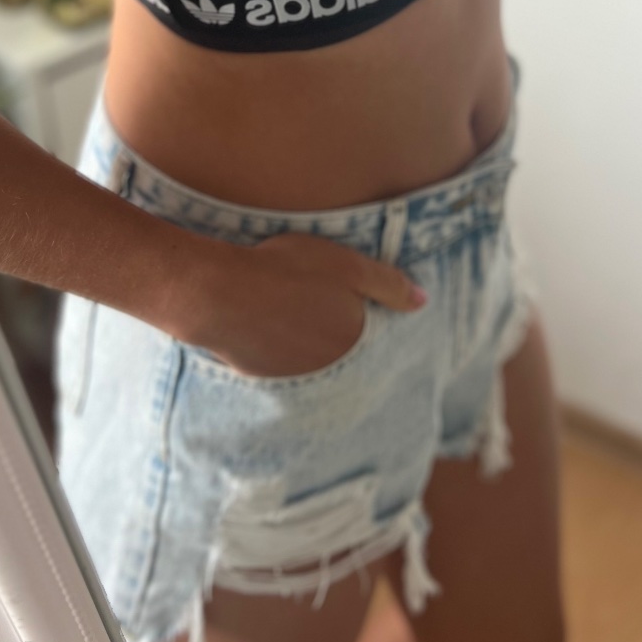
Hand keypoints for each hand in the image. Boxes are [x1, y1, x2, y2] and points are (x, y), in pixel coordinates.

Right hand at [182, 231, 427, 378]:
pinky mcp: (258, 373)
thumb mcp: (348, 265)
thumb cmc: (285, 271)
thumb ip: (389, 285)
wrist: (217, 293)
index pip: (373, 337)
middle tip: (316, 302)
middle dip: (334, 330)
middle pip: (341, 350)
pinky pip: (278, 359)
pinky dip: (276, 341)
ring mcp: (291, 376)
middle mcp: (327, 368)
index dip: (364, 316)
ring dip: (305, 338)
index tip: (351, 302)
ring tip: (290, 306)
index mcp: (352, 341)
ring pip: (309, 357)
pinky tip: (263, 316)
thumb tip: (424, 302)